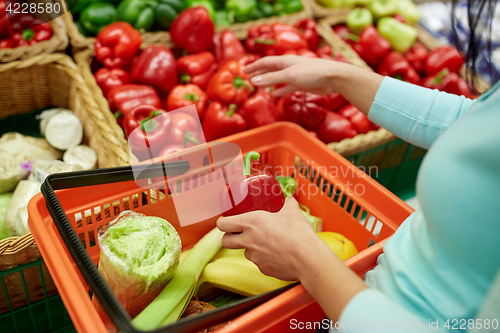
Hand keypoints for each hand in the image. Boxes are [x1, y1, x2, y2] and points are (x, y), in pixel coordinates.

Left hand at [216, 197, 332, 280]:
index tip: (227, 221)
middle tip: (239, 233)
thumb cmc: (298, 233)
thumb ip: (288, 204)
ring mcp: (255, 257)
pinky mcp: (263, 269)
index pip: (223, 224)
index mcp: (251, 223)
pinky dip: (264, 259)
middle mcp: (248, 240)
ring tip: (265, 243)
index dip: (222, 222)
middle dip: (229, 237)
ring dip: (250, 248)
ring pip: (245, 252)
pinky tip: (277, 254)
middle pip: (225, 241)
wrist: (308, 258)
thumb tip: (289, 200)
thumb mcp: (292, 212)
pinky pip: (259, 263)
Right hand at [244, 55, 383, 114]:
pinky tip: (275, 94)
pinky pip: (287, 87)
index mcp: (285, 61)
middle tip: (248, 78)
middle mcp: (289, 67)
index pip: (265, 63)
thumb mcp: (289, 76)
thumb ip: (271, 79)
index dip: (254, 67)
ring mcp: (296, 76)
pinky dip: (280, 90)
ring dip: (268, 82)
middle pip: (270, 70)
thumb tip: (254, 81)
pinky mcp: (302, 84)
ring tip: (258, 87)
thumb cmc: (312, 73)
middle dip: (259, 74)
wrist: (333, 78)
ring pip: (278, 79)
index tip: (243, 71)